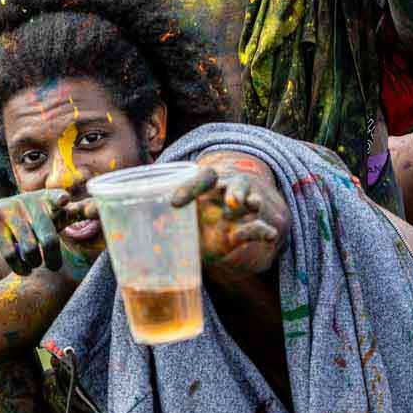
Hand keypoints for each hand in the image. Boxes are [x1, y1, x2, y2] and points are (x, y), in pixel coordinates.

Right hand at [0, 190, 70, 279]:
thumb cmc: (30, 219)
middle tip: (54, 267)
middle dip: (53, 258)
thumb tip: (99, 210)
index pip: (56, 197)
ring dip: (35, 262)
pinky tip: (25, 269)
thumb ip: (74, 212)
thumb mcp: (49, 213)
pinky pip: (11, 254)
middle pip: (48, 238)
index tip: (64, 201)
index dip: (60, 200)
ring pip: (30, 249)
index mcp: (46, 199)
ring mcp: (10, 211)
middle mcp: (28, 202)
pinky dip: (21, 267)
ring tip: (35, 264)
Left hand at [169, 163, 288, 283]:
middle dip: (235, 191)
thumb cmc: (201, 223)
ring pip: (251, 199)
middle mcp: (229, 194)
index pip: (204, 178)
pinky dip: (264, 230)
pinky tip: (268, 235)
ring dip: (251, 202)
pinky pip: (260, 226)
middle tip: (232, 202)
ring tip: (252, 206)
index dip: (190, 187)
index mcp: (209, 189)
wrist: (231, 234)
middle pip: (235, 183)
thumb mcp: (185, 221)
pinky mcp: (252, 228)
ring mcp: (244, 210)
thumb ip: (168, 222)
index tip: (175, 203)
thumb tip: (144, 230)